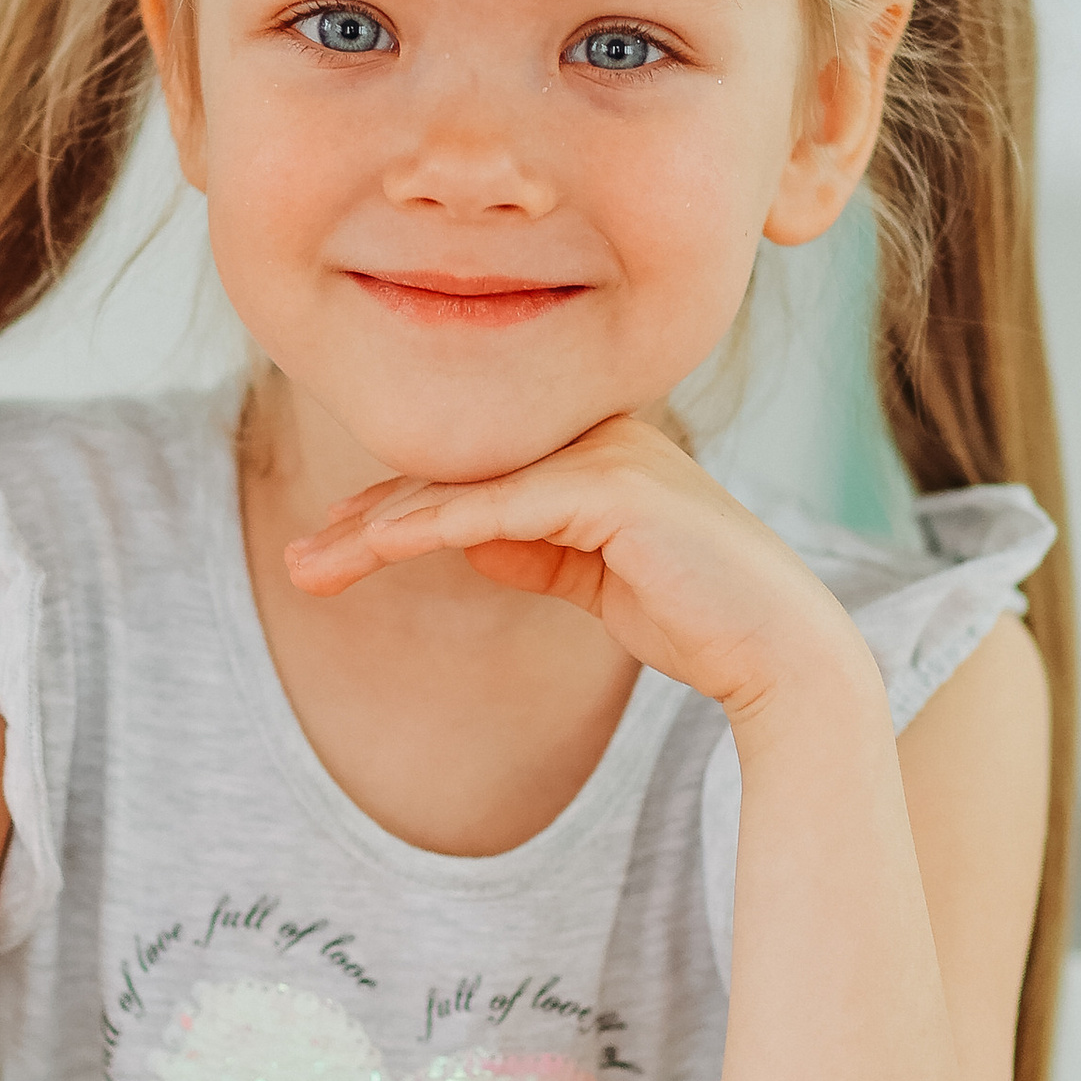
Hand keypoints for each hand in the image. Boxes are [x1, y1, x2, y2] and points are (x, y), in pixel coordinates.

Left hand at [282, 415, 872, 727]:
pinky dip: (428, 527)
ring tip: (312, 568)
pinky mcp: (610, 488)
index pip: (475, 467)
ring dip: (376, 531)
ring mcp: (606, 452)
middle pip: (456, 469)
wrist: (778, 649)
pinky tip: (373, 551)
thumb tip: (463, 535)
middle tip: (301, 562)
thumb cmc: (696, 617)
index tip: (333, 541)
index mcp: (597, 444)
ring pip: (463, 485)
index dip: (398, 503)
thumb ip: (535, 549)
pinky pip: (496, 506)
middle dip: (369, 520)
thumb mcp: (593, 580)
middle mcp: (599, 431)